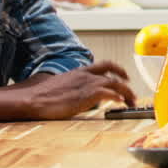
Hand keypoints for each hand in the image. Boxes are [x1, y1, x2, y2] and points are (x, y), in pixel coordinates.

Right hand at [22, 61, 136, 119]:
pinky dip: (117, 97)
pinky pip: (108, 94)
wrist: (34, 99)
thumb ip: (71, 86)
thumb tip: (73, 93)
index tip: (125, 76)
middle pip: (114, 74)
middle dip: (126, 84)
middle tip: (133, 96)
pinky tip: (120, 103)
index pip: (104, 64)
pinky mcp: (86, 96)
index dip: (118, 69)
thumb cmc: (42, 95)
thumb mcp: (60, 86)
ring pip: (115, 84)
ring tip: (131, 103)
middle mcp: (86, 75)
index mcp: (79, 72)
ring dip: (127, 93)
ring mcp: (87, 84)